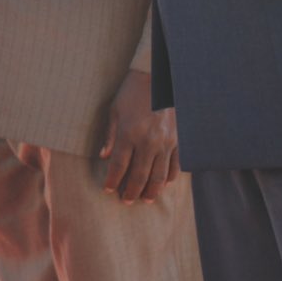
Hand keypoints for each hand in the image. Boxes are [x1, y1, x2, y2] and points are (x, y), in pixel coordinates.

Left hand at [99, 71, 178, 204]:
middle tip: (126, 201)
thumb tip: (104, 157)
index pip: (118, 166)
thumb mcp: (114, 111)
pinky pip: (175, 166)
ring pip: (159, 176)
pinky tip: (163, 184)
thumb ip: (110, 136)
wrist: (157, 79)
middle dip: (131, 192)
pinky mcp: (178, 140)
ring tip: (145, 200)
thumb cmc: (130, 93)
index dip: (112, 181)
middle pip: (139, 175)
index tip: (107, 190)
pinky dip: (169, 178)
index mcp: (129, 133)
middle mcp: (148, 141)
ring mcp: (166, 142)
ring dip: (151, 191)